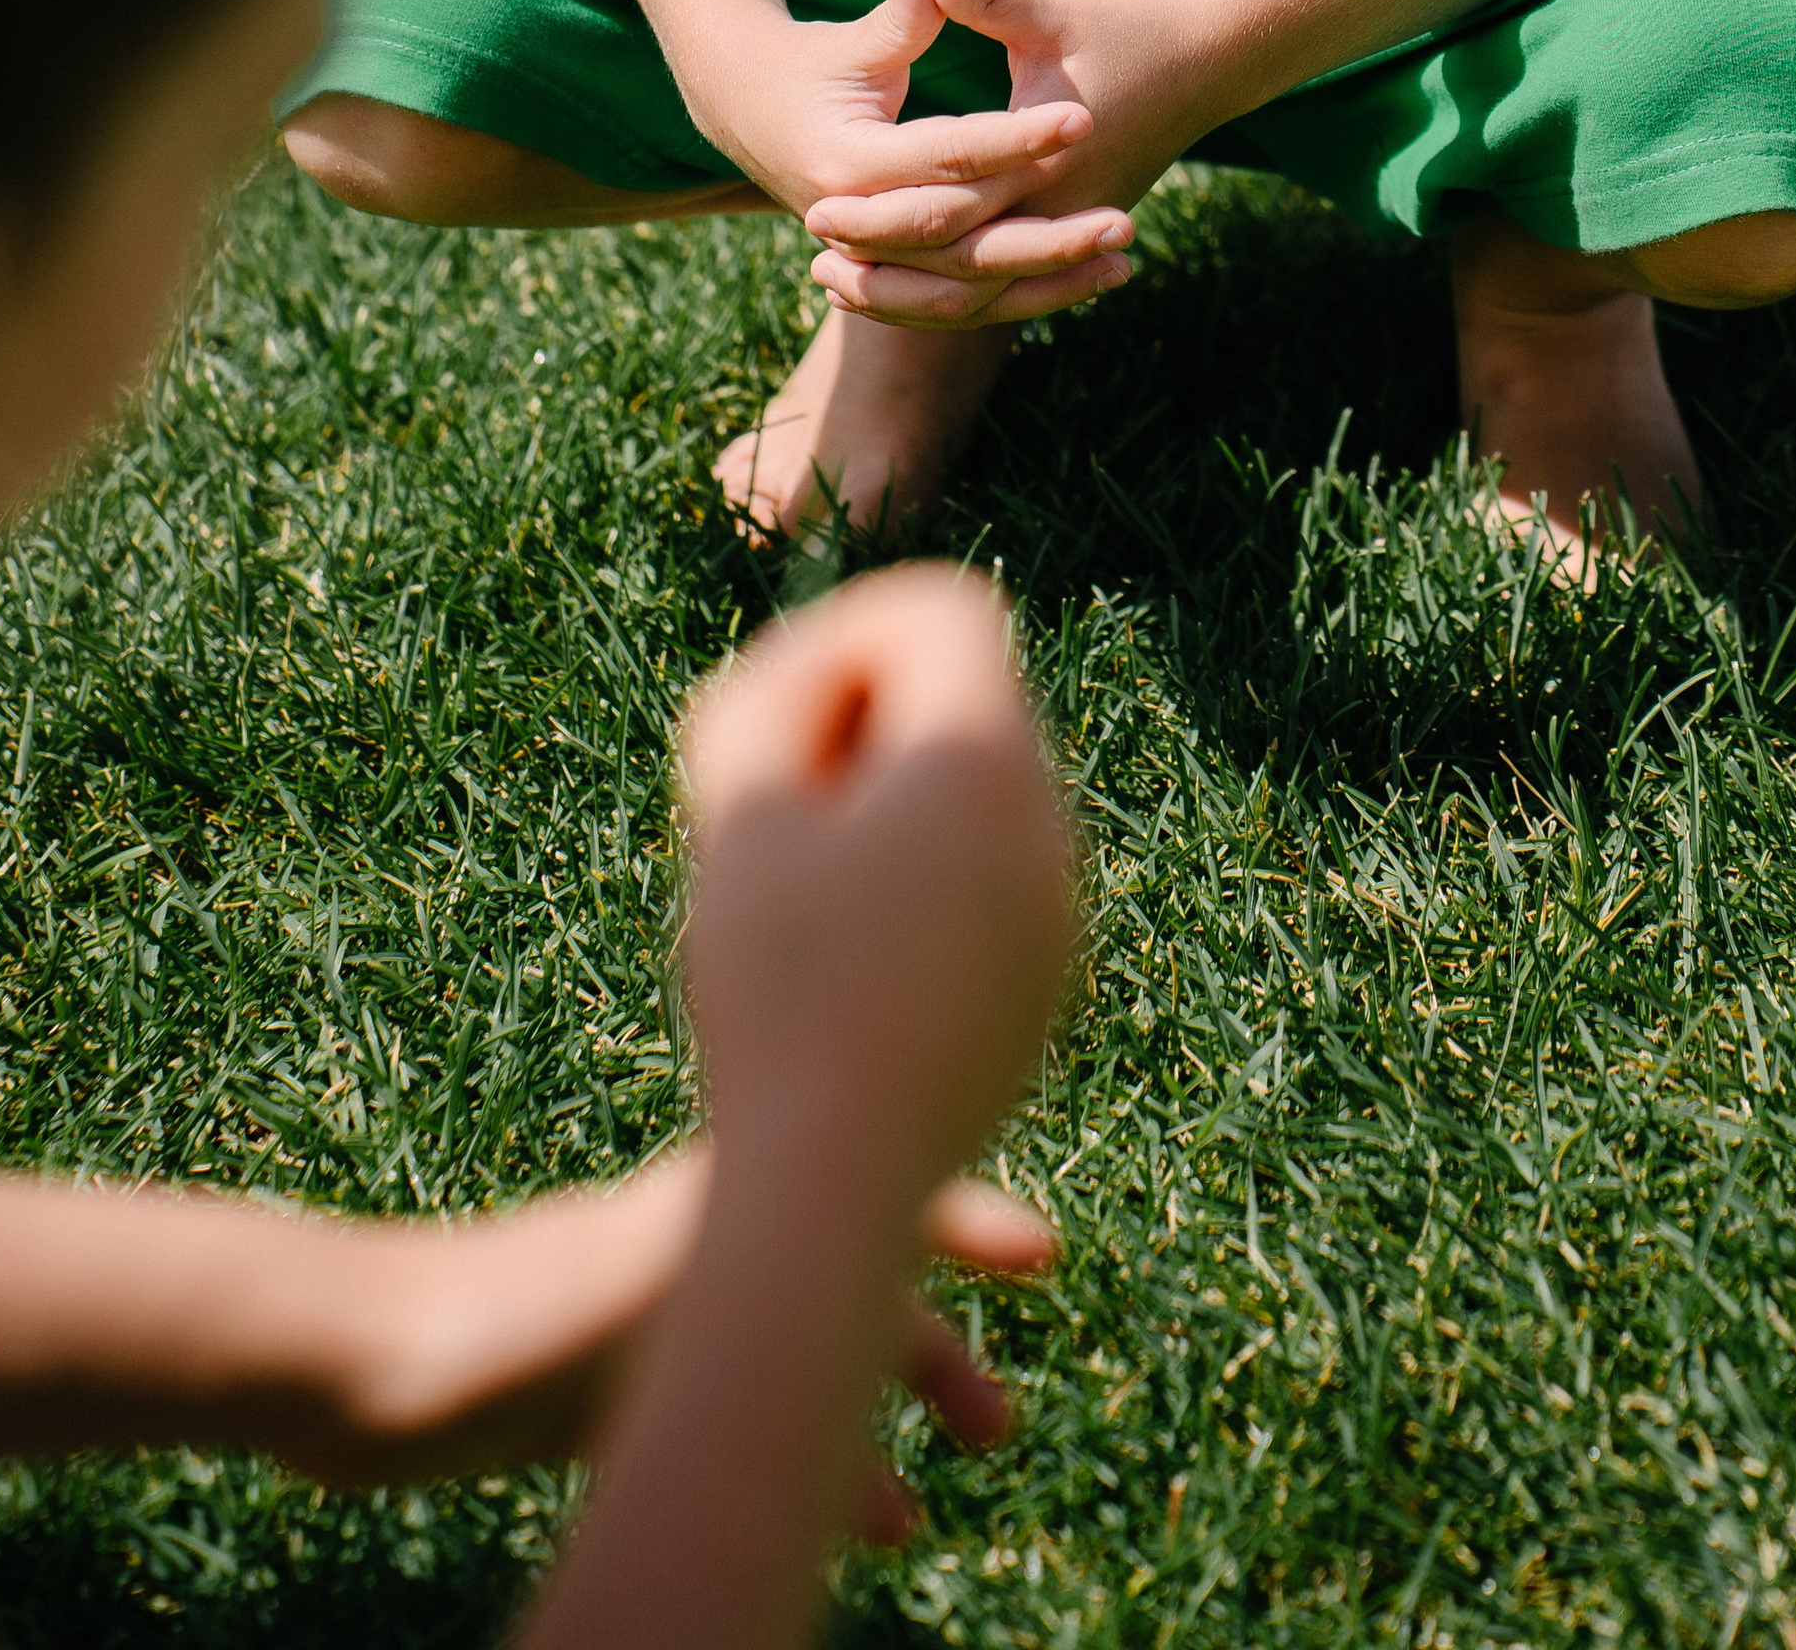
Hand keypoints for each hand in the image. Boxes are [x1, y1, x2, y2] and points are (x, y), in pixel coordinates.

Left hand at [309, 1158, 1052, 1502]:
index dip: (960, 1222)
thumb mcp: (652, 1280)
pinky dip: (767, 1485)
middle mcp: (698, 1260)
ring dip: (855, 1438)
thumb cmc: (502, 1311)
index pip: (866, 1194)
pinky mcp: (597, 1408)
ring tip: (919, 1513)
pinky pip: (715, 1445)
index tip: (1044, 1260)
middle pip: (836, 1297)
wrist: (355, 1363)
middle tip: (1001, 1428)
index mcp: (723, 1211)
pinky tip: (784, 1538)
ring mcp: (649, 1336)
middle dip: (925, 1354)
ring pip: (781, 1385)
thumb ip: (741, 1273)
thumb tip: (862, 1297)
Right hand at [674, 0, 1133, 325]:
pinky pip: (966, 297)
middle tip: (1124, 222)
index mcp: (845, 162)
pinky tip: (1090, 281)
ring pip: (967, 289)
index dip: (1015, 137)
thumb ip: (907, 8)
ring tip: (1123, 260)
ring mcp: (871, 257)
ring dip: (1045, 280)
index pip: (946, 156)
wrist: (750, 114)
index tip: (1083, 117)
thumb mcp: (862, 37)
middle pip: (961, 242)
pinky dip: (1024, 293)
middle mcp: (856, 223)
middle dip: (1045, 237)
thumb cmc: (815, 64)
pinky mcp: (893, 271)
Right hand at [675, 564, 1074, 1184]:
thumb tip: (823, 670)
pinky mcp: (1038, 986)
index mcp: (987, 759)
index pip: (941, 609)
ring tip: (791, 888)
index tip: (772, 713)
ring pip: (970, 795)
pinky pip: (982, 882)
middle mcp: (1047, 824)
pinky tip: (836, 959)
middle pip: (962, 698)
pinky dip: (912, 882)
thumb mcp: (740, 810)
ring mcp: (1054, 911)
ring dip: (882, 805)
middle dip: (858, 720)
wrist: (833, 1186)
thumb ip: (775, 696)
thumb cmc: (774, 987)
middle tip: (767, 799)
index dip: (844, 632)